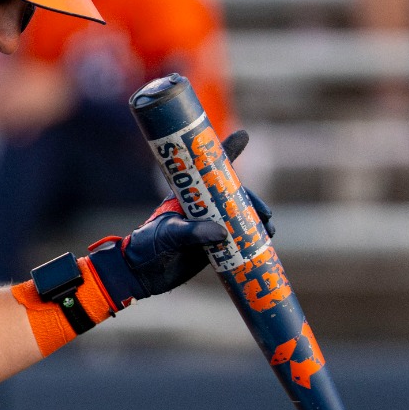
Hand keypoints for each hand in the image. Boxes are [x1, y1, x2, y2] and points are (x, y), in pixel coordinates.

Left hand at [85, 128, 271, 303]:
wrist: (139, 274)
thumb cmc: (146, 246)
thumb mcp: (168, 234)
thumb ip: (192, 232)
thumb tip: (223, 232)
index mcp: (187, 196)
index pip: (209, 170)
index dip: (227, 152)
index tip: (243, 135)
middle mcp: (200, 208)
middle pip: (233, 197)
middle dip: (252, 202)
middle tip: (265, 214)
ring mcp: (207, 227)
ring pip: (237, 218)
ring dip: (256, 222)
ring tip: (269, 230)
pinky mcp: (211, 248)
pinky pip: (235, 240)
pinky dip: (251, 240)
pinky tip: (263, 243)